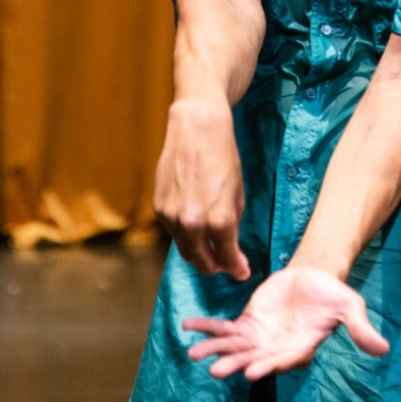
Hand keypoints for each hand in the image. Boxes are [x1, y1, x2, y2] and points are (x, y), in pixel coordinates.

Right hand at [154, 98, 250, 279]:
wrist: (198, 129)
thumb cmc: (224, 158)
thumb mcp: (237, 195)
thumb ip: (233, 227)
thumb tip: (232, 252)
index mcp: (218, 221)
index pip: (227, 258)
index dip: (236, 268)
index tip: (241, 272)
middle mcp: (192, 223)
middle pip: (202, 262)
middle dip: (216, 266)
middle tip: (225, 264)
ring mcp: (172, 216)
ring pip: (185, 249)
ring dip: (199, 254)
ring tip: (210, 249)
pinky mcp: (159, 207)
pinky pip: (173, 232)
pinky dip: (185, 235)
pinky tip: (195, 228)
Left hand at [183, 266, 388, 379]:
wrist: (314, 275)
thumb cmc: (332, 294)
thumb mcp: (349, 307)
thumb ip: (360, 328)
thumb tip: (383, 349)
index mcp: (299, 349)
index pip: (281, 362)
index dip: (267, 367)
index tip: (251, 373)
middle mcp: (276, 349)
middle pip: (253, 359)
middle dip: (234, 364)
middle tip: (216, 371)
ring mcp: (260, 338)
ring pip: (234, 347)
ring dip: (214, 350)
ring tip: (193, 354)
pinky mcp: (248, 323)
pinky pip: (224, 329)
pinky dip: (207, 328)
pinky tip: (188, 327)